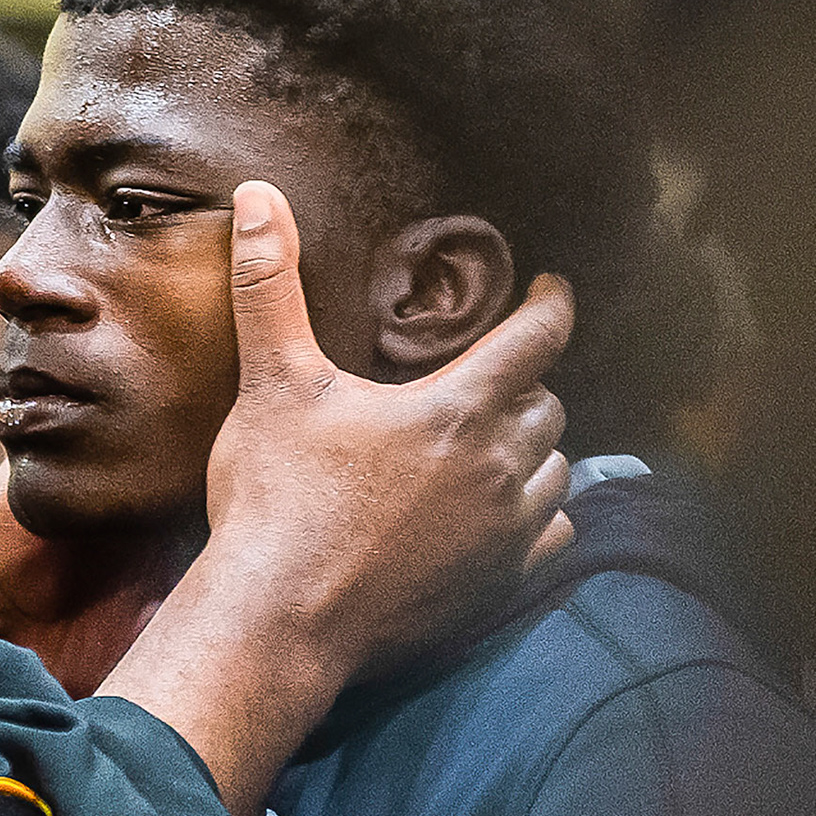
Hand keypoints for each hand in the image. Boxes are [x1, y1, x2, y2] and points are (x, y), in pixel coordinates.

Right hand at [204, 179, 572, 679]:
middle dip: (527, 382)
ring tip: (499, 440)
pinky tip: (505, 514)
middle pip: (547, 405)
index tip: (550, 287)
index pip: (536, 338)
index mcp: (456, 409)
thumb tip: (259, 197)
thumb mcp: (271, 382)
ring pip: (556, 471)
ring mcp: (505, 534)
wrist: (280, 619)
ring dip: (534, 448)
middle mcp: (499, 469)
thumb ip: (270, 285)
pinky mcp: (498, 587)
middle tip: (494, 372)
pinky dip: (537, 515)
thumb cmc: (276, 498)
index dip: (550, 304)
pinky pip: (551, 538)